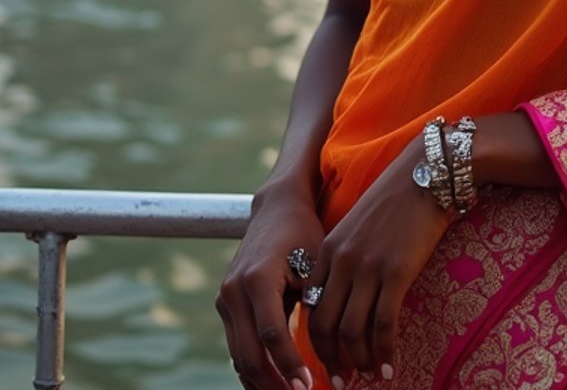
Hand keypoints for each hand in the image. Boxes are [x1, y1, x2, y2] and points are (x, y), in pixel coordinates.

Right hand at [216, 186, 322, 389]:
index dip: (290, 366)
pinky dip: (254, 370)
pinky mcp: (226, 306)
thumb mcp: (314, 262)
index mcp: (257, 278)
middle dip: (274, 385)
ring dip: (263, 383)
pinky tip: (275, 384)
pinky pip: (238, 347)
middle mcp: (233, 291)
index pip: (272, 336)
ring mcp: (225, 299)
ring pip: (239, 357)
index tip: (311, 386)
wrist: (276, 208)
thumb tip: (329, 349)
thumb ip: (315, 302)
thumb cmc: (304, 233)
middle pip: (250, 355)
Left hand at [306, 138, 453, 383]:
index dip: (315, 342)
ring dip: (359, 361)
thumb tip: (348, 300)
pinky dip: (384, 352)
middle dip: (331, 361)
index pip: (310, 307)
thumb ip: (347, 258)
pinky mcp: (396, 271)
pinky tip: (390, 366)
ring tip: (369, 374)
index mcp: (329, 249)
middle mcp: (342, 260)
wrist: (427, 172)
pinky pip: (383, 325)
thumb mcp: (360, 226)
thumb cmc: (398, 199)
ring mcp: (368, 266)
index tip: (327, 362)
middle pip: (323, 326)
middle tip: (343, 382)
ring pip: (352, 331)